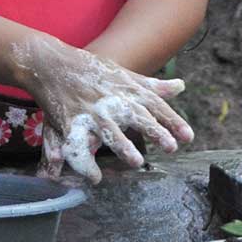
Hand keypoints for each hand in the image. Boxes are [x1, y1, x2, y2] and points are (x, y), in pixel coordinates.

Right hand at [10, 35, 193, 182]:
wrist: (52, 63)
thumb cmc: (92, 71)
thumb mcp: (124, 75)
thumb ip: (152, 87)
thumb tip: (181, 86)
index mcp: (129, 90)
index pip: (156, 106)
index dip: (173, 121)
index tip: (188, 137)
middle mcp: (113, 101)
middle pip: (138, 117)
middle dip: (155, 131)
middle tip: (170, 147)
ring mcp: (92, 111)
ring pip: (109, 130)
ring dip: (122, 145)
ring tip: (136, 161)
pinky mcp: (70, 121)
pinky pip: (78, 145)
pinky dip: (85, 163)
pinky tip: (95, 177)